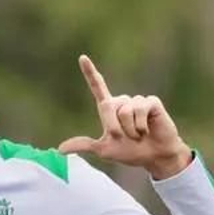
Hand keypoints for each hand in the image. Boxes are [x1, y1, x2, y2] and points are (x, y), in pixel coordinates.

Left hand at [58, 55, 191, 180]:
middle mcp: (122, 102)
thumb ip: (84, 145)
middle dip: (114, 126)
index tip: (82, 57)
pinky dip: (140, 126)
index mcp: (110, 109)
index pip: (98, 87)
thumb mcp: (104, 149)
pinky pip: (139, 110)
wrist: (154, 157)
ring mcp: (137, 101)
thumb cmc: (130, 152)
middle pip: (108, 106)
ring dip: (130, 129)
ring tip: (138, 134)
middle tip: (123, 138)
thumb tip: (59, 149)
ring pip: (125, 111)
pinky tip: (147, 130)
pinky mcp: (151, 102)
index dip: (90, 73)